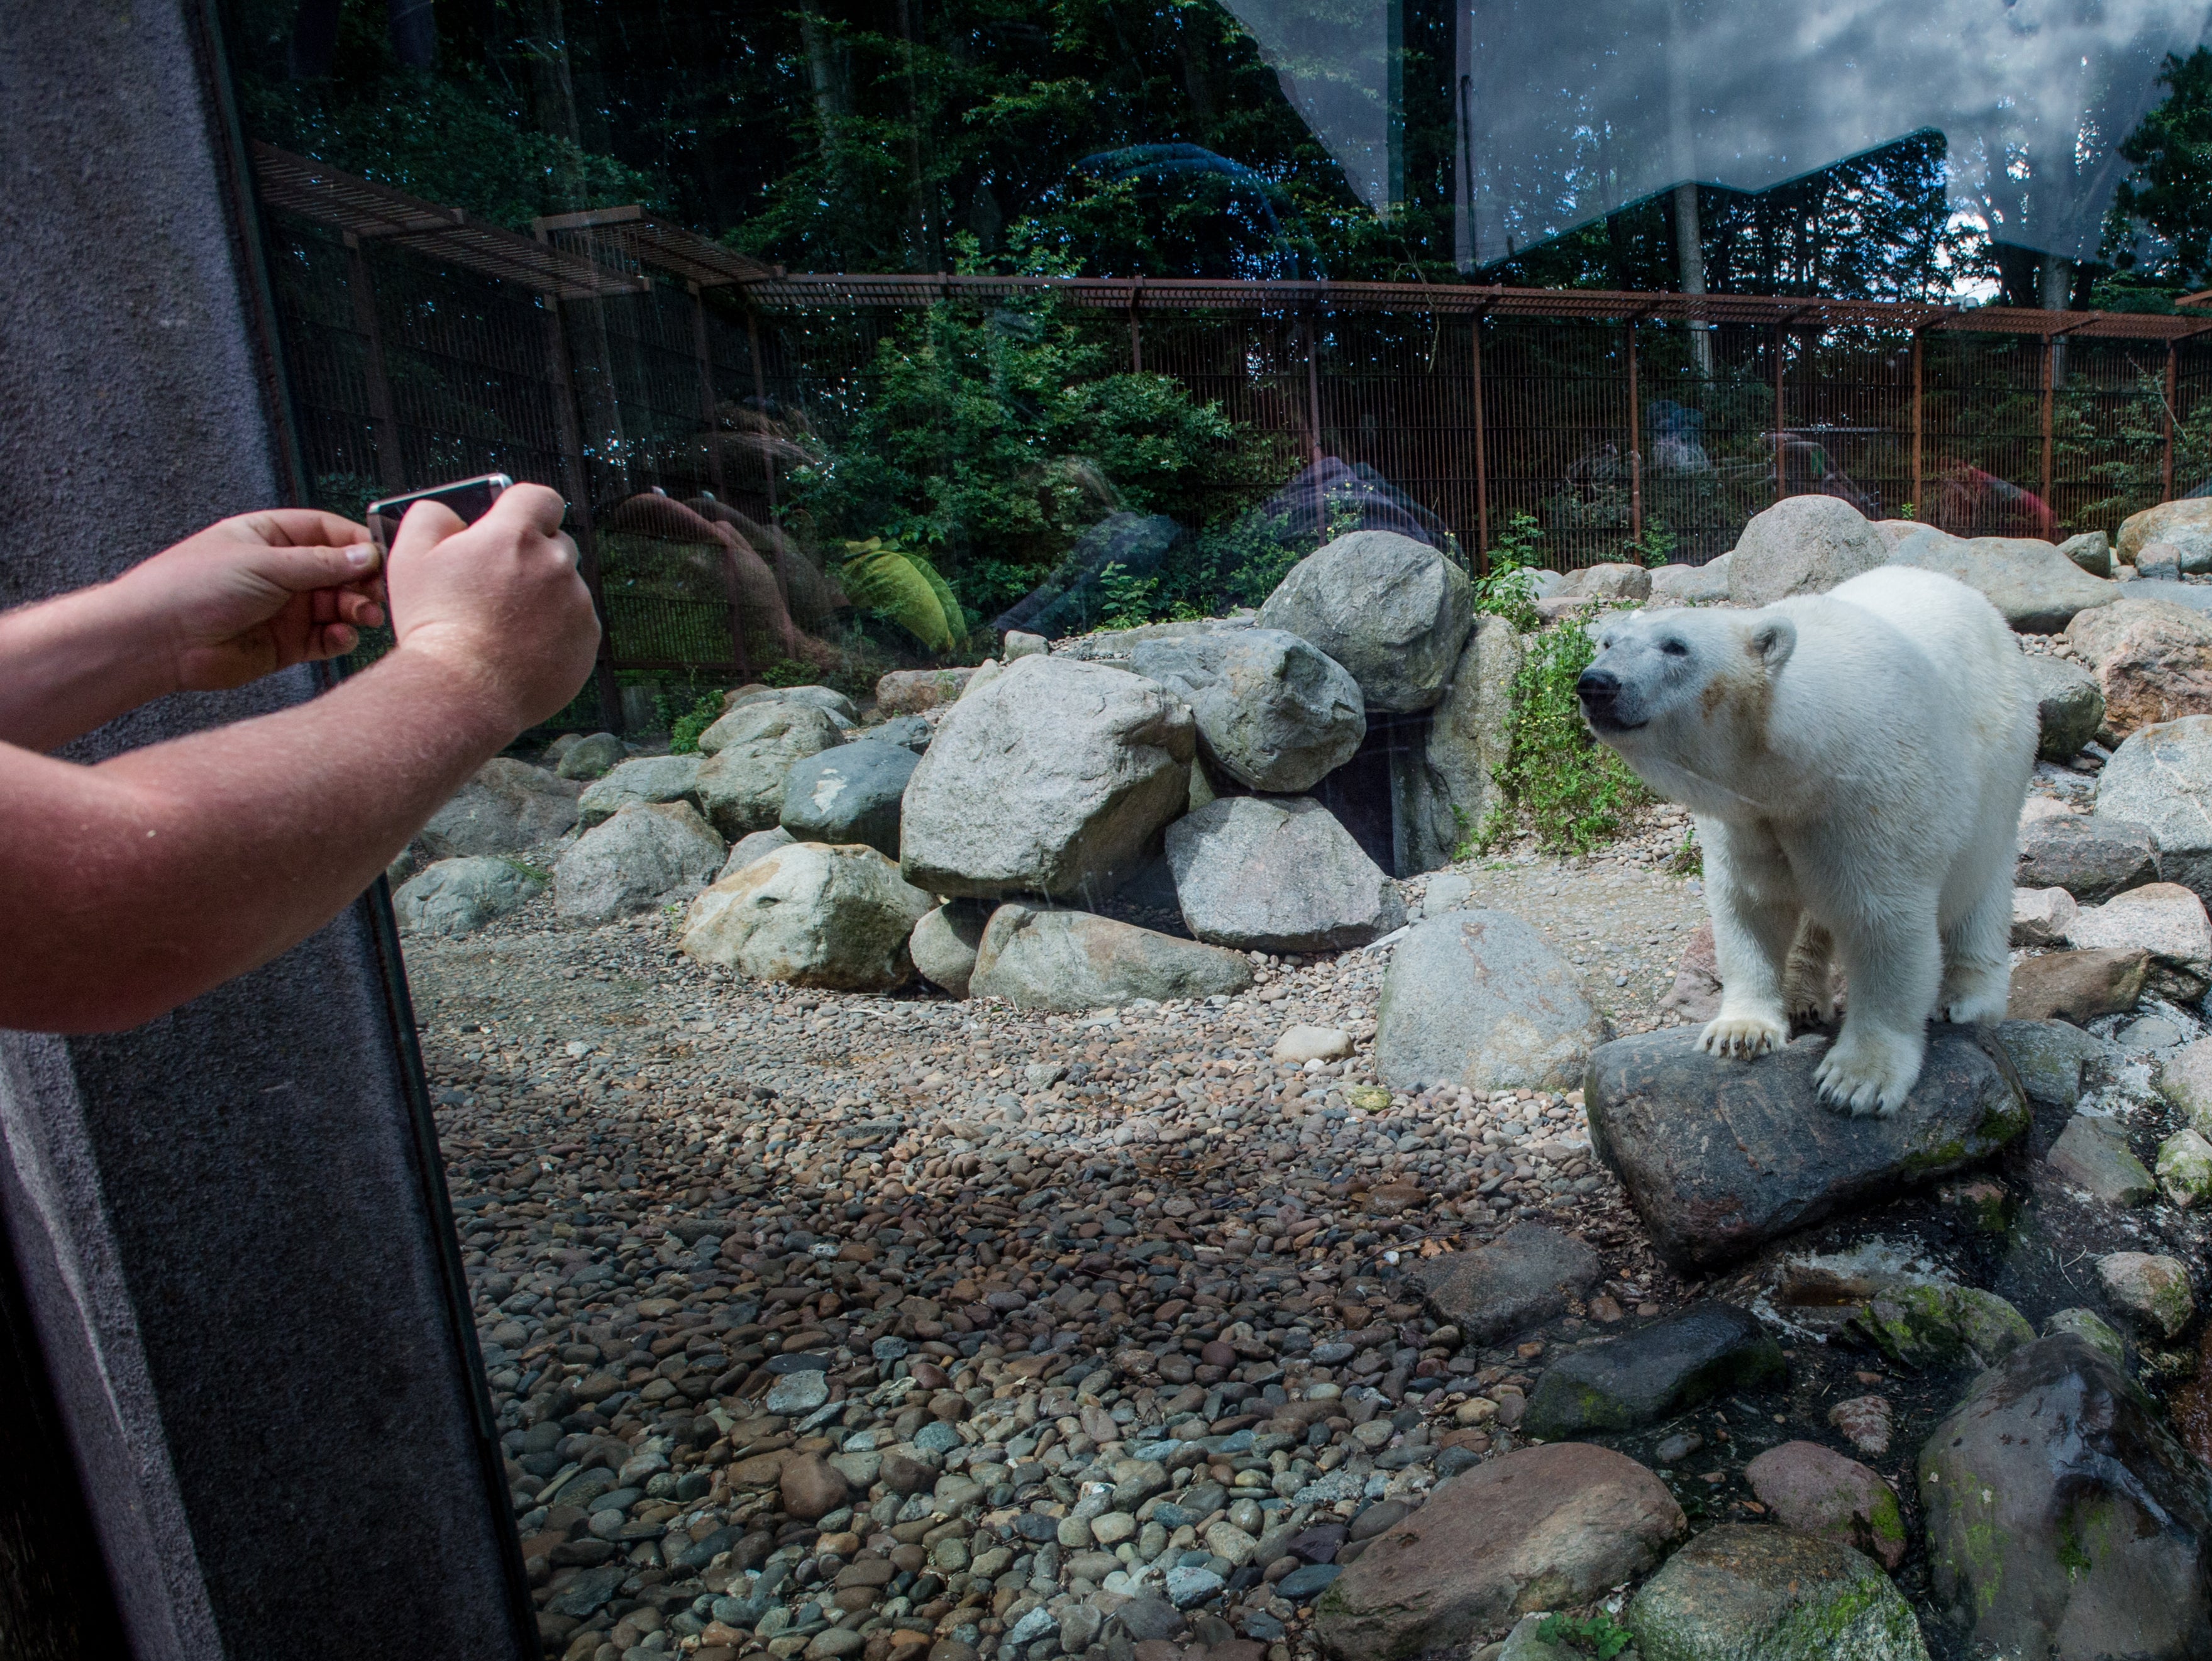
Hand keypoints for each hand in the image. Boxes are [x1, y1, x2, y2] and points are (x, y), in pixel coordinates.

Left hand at [109, 509, 387, 691]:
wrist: (158, 640)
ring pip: (338, 606)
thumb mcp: (263, 563)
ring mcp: (285, 608)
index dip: (357, 545)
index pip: (327, 533)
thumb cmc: (190, 588)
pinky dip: (340, 637)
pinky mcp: (287, 644)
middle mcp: (280, 572)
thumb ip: (321, 562)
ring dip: (356, 610)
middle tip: (375, 593)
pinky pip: (326, 637)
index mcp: (269, 538)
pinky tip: (339, 636)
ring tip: (362, 616)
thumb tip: (366, 555)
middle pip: (340, 571)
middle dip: (362, 582)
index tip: (381, 559)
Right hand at [385, 483, 600, 729]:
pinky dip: (555, 629)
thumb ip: (432, 517)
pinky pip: (575, 622)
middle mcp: (555, 563)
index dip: (524, 508)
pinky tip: (522, 645)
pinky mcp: (587, 639)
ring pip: (565, 585)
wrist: (464, 690)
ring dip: (543, 595)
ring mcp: (577, 602)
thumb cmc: (435, 626)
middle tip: (496, 584)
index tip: (510, 525)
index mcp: (515, 535)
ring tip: (505, 623)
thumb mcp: (410, 557)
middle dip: (530, 555)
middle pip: (555, 542)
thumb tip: (452, 513)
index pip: (539, 497)